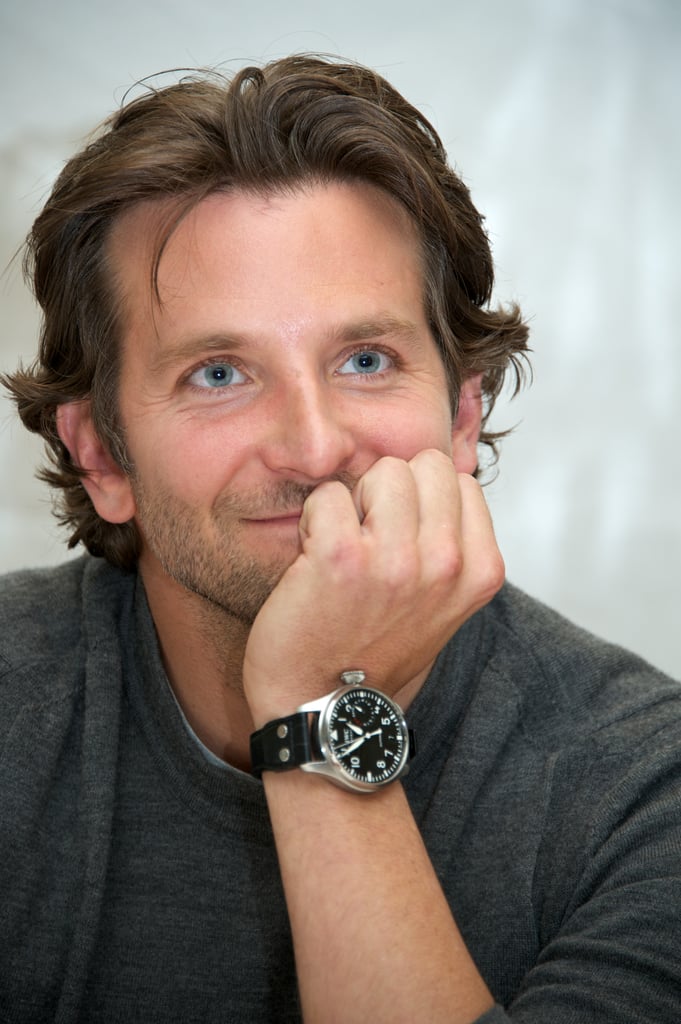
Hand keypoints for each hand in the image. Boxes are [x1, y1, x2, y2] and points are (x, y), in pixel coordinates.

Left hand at [243, 450, 503, 723]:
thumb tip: (446, 468)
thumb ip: (454, 541)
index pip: (460, 480)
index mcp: (480, 571)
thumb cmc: (376, 648)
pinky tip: (314, 559)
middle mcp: (447, 565)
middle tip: (371, 541)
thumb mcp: (443, 601)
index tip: (402, 545)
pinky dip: (315, 519)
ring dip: (355, 503)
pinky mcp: (341, 557)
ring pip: (383, 470)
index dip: (423, 503)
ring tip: (345, 550)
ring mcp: (396, 561)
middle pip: (424, 465)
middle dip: (393, 492)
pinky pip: (331, 493)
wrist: (324, 707)